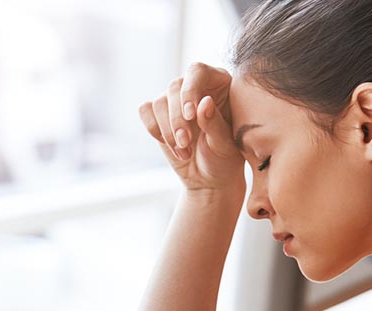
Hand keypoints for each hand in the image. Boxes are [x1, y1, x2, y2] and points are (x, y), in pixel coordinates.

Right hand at [138, 62, 244, 193]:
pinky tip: (172, 146)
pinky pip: (146, 111)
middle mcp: (195, 85)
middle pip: (175, 86)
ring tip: (183, 150)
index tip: (191, 116)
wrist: (209, 177)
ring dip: (168, 130)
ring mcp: (175, 98)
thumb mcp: (225, 144)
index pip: (197, 72)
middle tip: (186, 143)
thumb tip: (204, 102)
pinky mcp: (159, 113)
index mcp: (219, 83)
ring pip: (159, 102)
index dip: (190, 91)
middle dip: (177, 118)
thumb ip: (215, 123)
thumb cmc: (224, 158)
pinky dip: (155, 130)